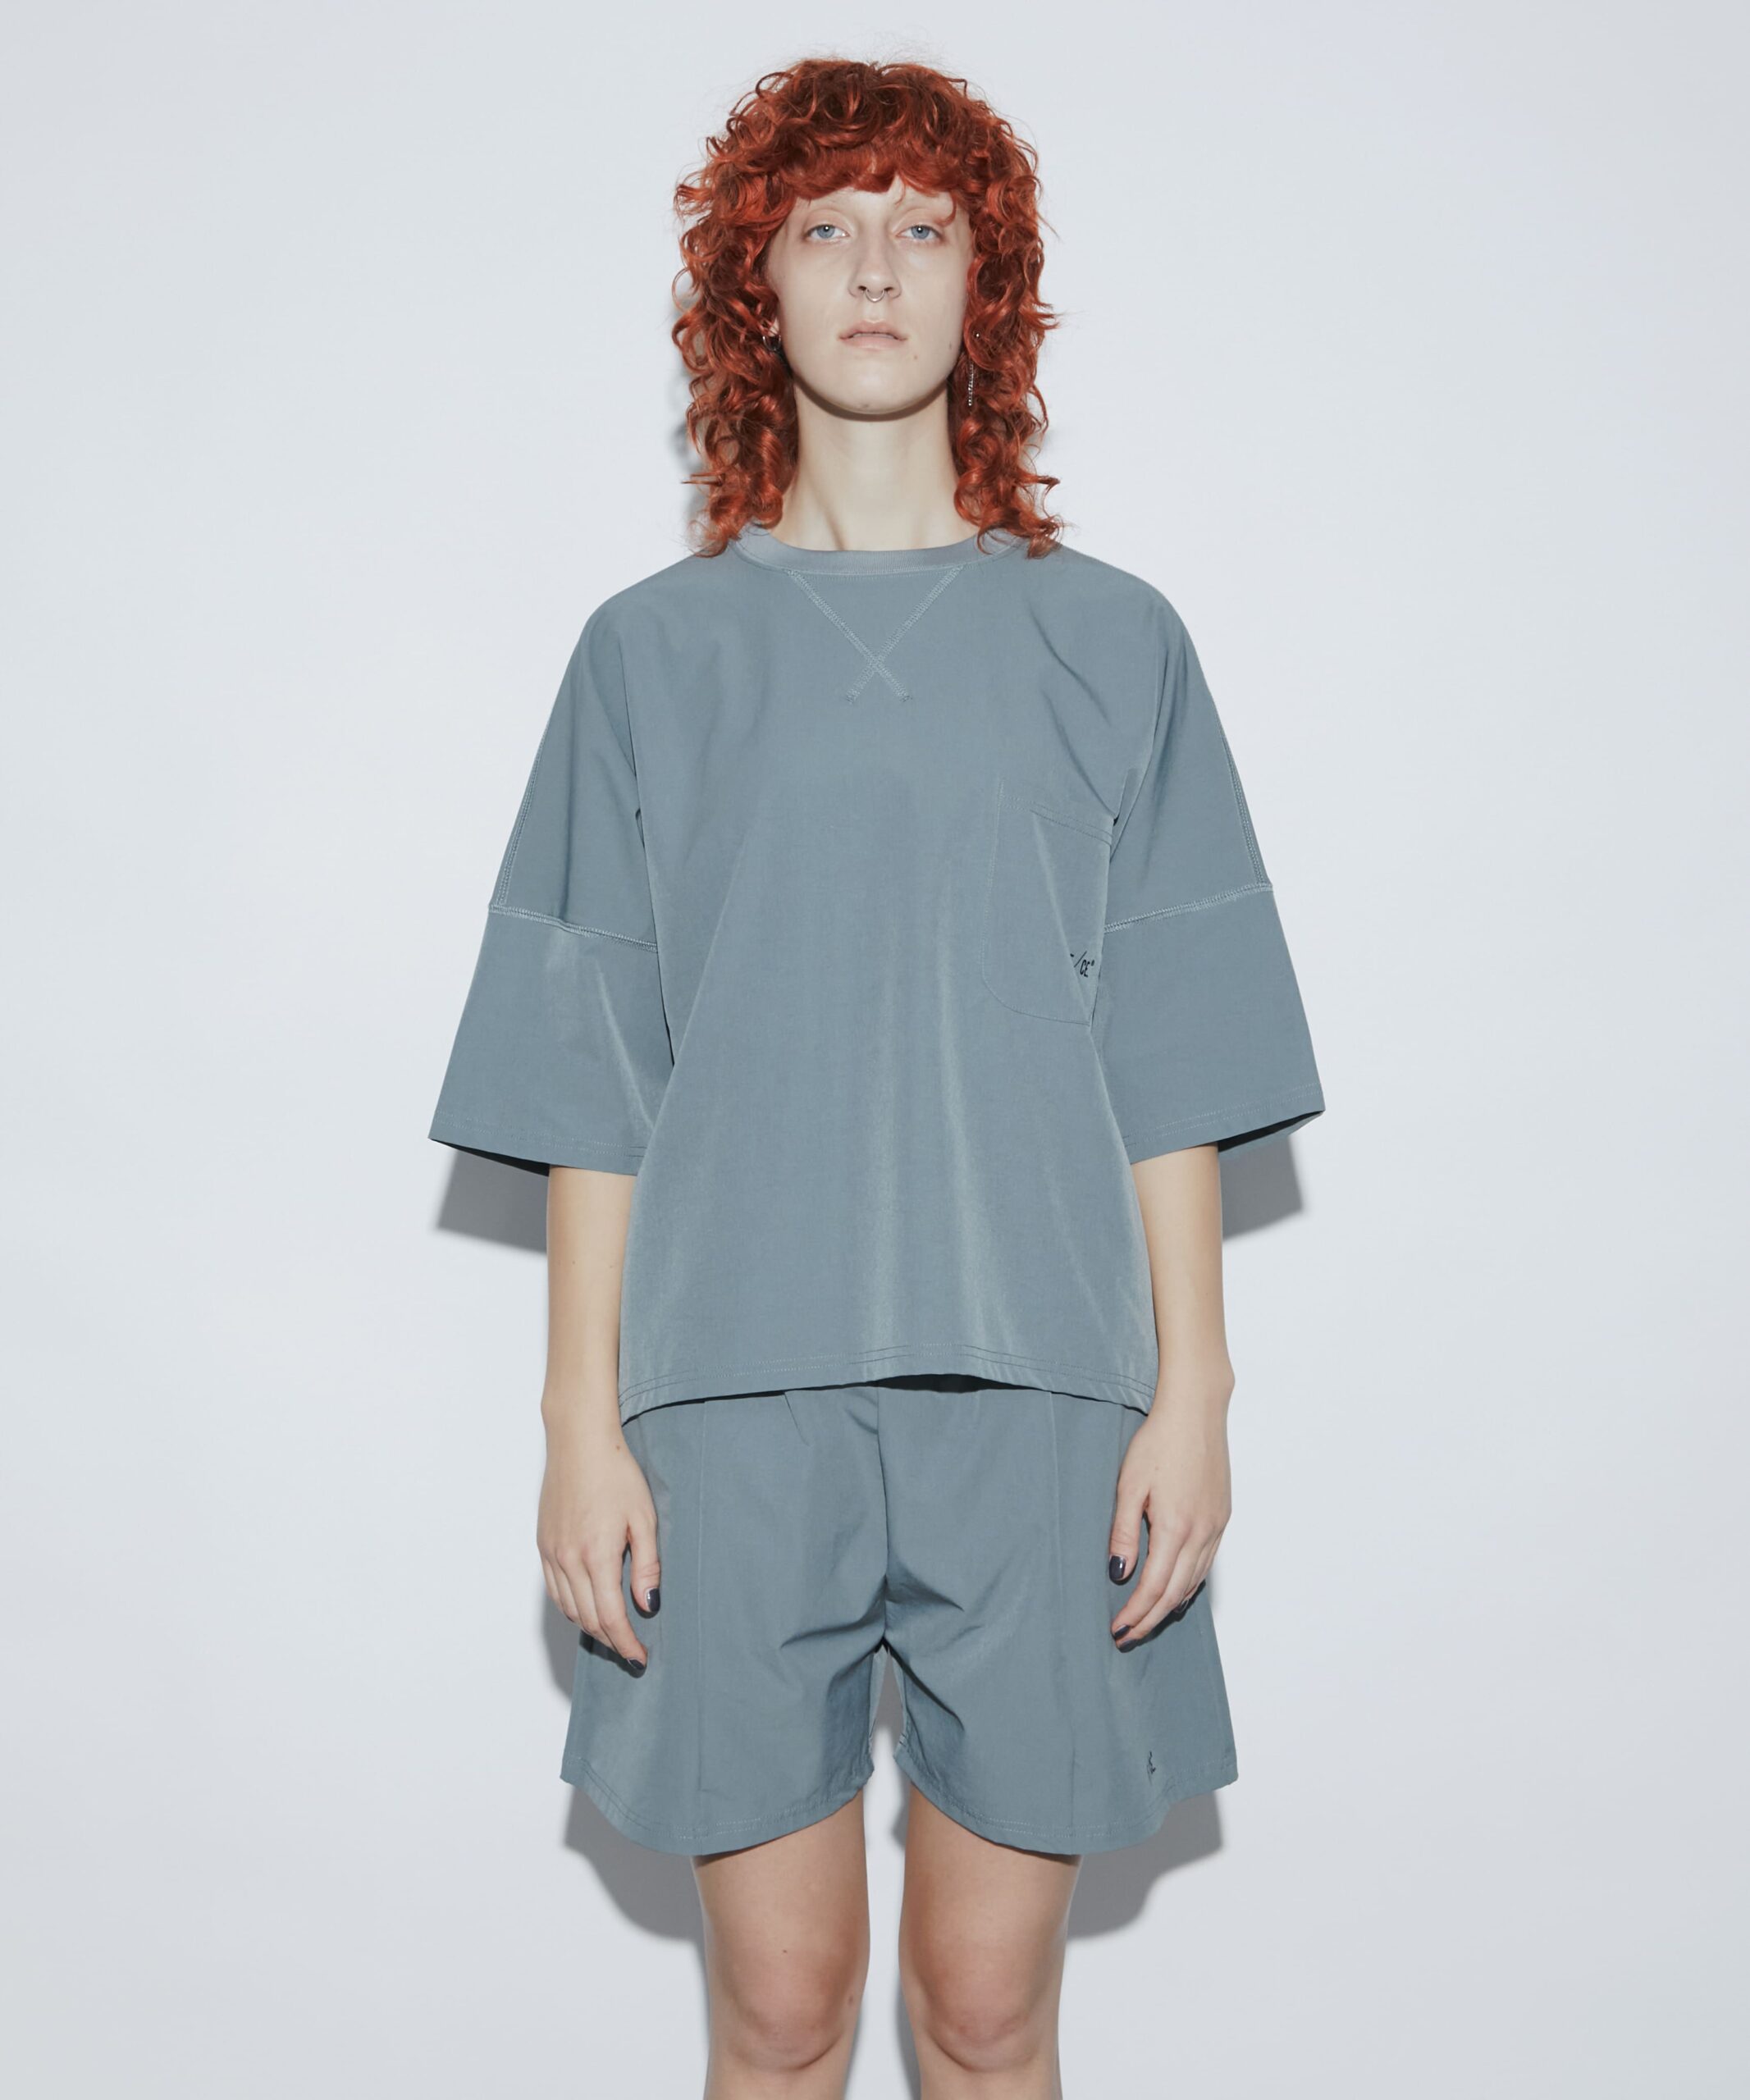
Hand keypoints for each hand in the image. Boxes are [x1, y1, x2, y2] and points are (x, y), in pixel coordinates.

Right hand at [537, 1415, 660, 1669]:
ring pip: (569, 1609)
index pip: (611, 1617)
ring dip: (591, 1626)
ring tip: (613, 1632)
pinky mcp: (543, 1545)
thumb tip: (647, 1605)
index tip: (640, 1658)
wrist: (579, 1442)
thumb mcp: (644, 1518)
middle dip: (611, 1640)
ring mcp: (551, 1553)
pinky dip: (572, 1607)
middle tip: (631, 1649)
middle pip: (588, 1619)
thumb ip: (647, 1566)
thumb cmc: (616, 1475)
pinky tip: (588, 1606)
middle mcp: (568, 1559)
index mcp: (597, 1555)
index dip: (626, 1644)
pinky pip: (555, 1591)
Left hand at [1107, 1382, 1231, 1648]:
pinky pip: (1206, 1564)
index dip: (1135, 1614)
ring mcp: (1216, 1527)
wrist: (1195, 1411)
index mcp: (1175, 1528)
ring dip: (1170, 1607)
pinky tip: (1175, 1590)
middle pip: (1175, 1594)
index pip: (1154, 1588)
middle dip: (1150, 1620)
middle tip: (1128, 1636)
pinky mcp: (1222, 1518)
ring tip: (1147, 1620)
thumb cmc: (1158, 1442)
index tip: (1118, 1630)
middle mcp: (1201, 1533)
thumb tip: (1118, 1573)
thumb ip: (1123, 1533)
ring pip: (1194, 1583)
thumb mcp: (1129, 1486)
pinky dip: (1189, 1585)